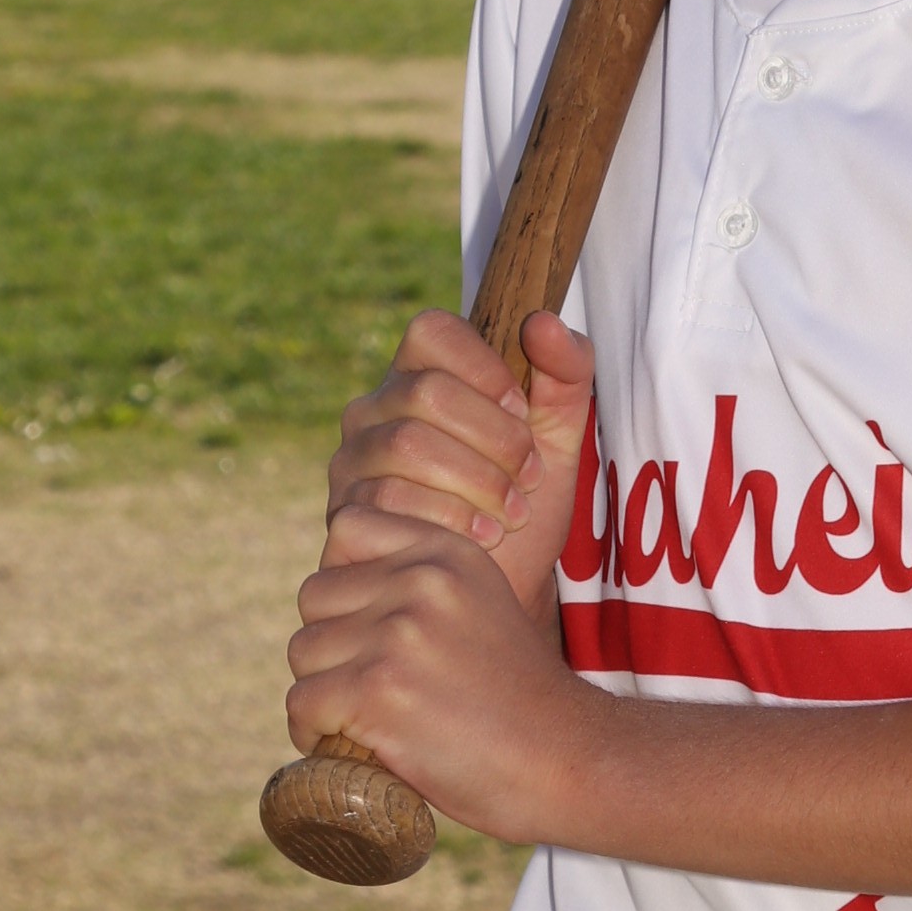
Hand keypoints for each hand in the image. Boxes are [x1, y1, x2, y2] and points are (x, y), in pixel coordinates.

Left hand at [286, 515, 594, 843]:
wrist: (564, 761)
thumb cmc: (516, 698)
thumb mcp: (478, 605)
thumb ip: (419, 583)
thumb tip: (328, 585)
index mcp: (447, 552)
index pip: (347, 527)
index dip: (342, 580)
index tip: (363, 626)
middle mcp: (422, 580)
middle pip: (315, 597)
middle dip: (328, 644)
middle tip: (365, 687)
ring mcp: (399, 633)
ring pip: (303, 652)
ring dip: (320, 692)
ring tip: (361, 720)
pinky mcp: (378, 690)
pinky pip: (302, 703)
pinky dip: (311, 733)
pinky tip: (345, 748)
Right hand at [322, 307, 595, 626]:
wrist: (504, 589)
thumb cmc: (524, 504)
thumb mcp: (560, 436)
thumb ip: (566, 372)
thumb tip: (541, 321)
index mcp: (420, 374)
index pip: (432, 330)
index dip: (484, 368)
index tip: (523, 412)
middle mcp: (373, 409)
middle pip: (425, 392)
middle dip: (493, 438)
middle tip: (529, 478)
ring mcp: (351, 462)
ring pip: (406, 445)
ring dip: (477, 482)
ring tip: (511, 514)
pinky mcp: (344, 514)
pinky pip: (388, 501)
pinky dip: (450, 519)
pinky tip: (481, 539)